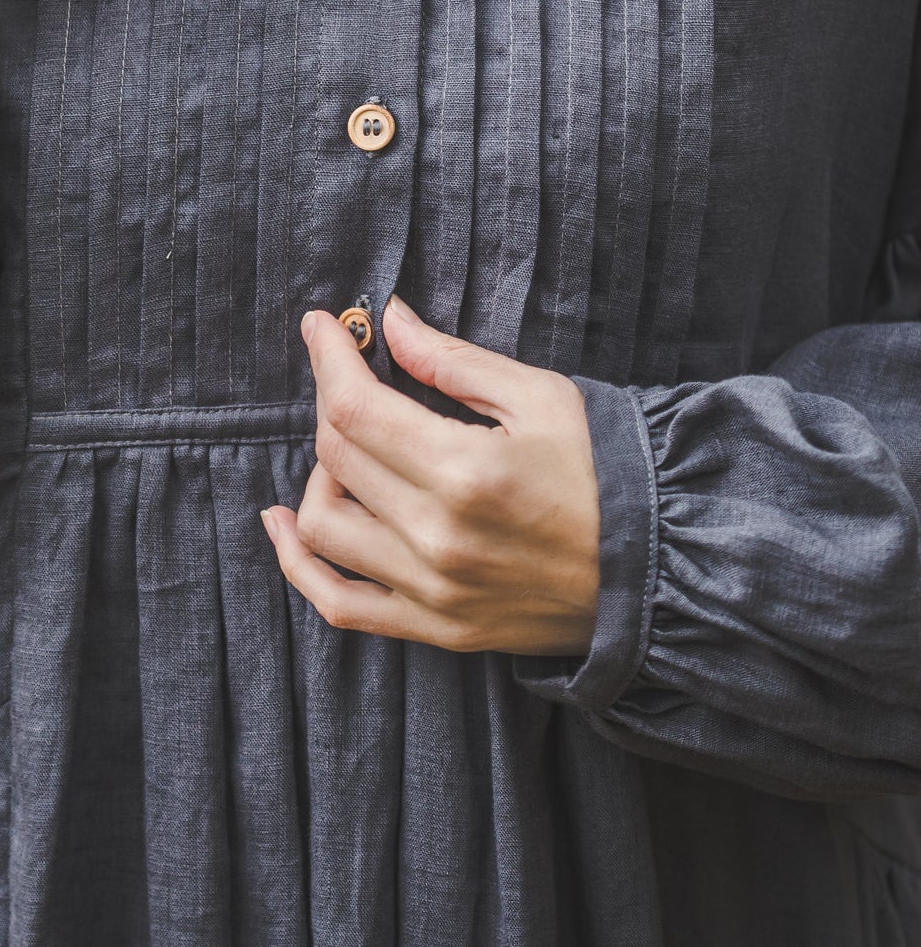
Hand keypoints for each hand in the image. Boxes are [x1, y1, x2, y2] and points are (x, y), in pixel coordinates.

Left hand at [262, 296, 600, 655]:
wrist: (661, 571)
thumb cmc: (608, 472)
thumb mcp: (541, 398)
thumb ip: (453, 361)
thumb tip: (388, 319)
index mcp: (466, 472)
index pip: (355, 408)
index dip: (327, 358)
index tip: (320, 326)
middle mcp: (437, 537)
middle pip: (335, 457)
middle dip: (331, 401)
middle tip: (352, 377)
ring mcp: (433, 591)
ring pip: (322, 524)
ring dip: (320, 474)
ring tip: (353, 452)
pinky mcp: (437, 627)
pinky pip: (339, 603)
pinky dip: (298, 563)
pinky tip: (285, 524)